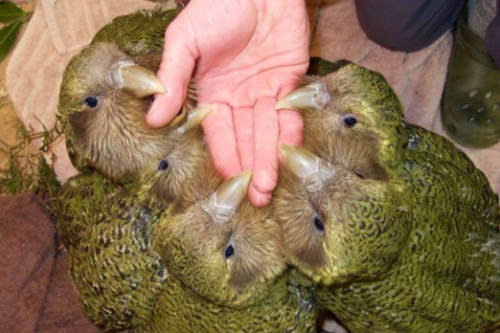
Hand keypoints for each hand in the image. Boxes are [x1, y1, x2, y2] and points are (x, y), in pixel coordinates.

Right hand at [147, 0, 309, 205]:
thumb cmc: (216, 7)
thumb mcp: (185, 41)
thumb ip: (173, 78)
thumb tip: (153, 118)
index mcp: (212, 92)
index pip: (218, 131)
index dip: (224, 155)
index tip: (229, 181)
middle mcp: (239, 98)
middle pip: (245, 138)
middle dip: (250, 168)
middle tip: (253, 198)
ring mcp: (265, 91)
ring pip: (268, 132)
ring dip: (269, 160)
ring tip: (268, 189)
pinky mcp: (290, 81)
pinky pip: (290, 112)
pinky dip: (289, 134)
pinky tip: (287, 158)